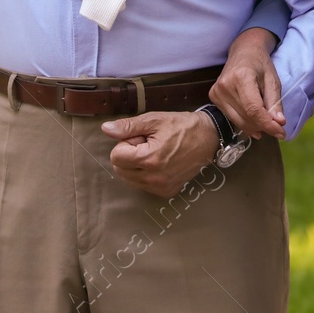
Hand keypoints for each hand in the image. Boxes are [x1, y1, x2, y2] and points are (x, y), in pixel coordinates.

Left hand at [101, 111, 218, 197]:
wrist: (208, 138)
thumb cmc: (181, 126)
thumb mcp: (154, 120)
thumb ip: (128, 127)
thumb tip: (106, 129)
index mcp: (149, 159)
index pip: (116, 157)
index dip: (126, 143)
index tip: (142, 137)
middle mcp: (154, 178)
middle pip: (120, 170)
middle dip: (129, 155)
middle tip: (148, 144)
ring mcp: (161, 187)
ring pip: (130, 179)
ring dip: (136, 165)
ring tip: (155, 152)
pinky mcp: (167, 192)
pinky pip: (143, 185)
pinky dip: (145, 174)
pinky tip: (160, 162)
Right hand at [211, 27, 284, 139]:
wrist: (243, 52)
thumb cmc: (260, 64)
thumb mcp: (273, 80)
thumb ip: (275, 103)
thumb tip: (279, 123)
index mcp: (241, 77)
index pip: (253, 109)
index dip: (267, 124)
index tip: (281, 133)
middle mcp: (225, 86)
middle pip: (246, 117)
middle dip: (264, 126)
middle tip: (277, 127)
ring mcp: (216, 92)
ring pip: (238, 121)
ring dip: (255, 126)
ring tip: (266, 120)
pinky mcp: (213, 97)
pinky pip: (232, 117)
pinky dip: (245, 122)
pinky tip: (254, 118)